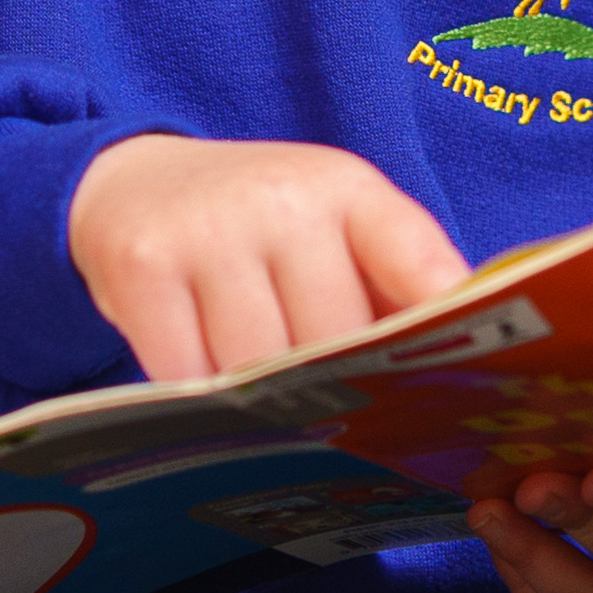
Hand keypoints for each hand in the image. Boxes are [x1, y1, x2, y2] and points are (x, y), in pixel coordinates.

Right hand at [69, 134, 469, 384]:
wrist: (130, 184)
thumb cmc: (256, 224)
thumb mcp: (330, 225)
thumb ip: (391, 284)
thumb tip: (456, 365)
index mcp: (346, 188)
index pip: (418, 263)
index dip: (443, 329)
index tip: (461, 385)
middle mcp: (282, 199)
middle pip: (333, 341)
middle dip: (333, 384)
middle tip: (332, 409)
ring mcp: (209, 231)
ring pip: (259, 367)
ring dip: (261, 397)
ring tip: (262, 392)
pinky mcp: (142, 268)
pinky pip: (188, 374)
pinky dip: (198, 394)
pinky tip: (202, 376)